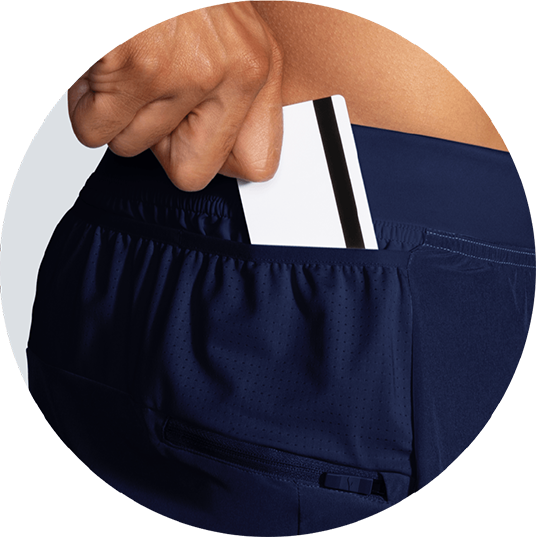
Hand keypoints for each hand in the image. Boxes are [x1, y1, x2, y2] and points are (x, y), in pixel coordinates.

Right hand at [68, 1, 283, 190]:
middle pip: (191, 174)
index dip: (220, 164)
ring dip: (120, 119)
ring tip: (126, 75)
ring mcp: (182, 71)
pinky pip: (95, 132)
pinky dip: (87, 110)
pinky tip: (99, 75)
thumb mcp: (233, 36)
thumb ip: (237, 98)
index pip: (257, 165)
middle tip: (154, 109)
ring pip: (135, 149)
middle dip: (162, 150)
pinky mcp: (133, 67)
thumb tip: (230, 159)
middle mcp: (229, 73)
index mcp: (258, 68)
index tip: (201, 146)